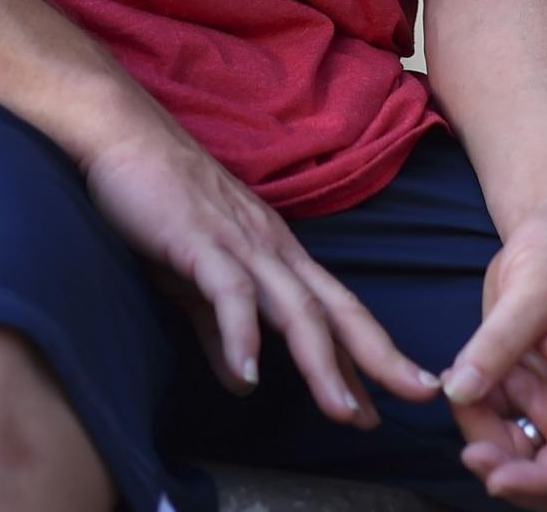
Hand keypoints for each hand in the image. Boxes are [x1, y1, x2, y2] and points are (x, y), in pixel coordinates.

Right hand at [84, 123, 440, 427]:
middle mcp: (273, 249)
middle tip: (423, 394)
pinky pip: (229, 291)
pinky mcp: (199, 239)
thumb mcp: (197, 278)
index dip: (371, 354)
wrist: (123, 135)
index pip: (336, 311)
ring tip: (343, 412)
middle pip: (336, 309)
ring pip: (295, 307)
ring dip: (322, 362)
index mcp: (278, 255)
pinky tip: (248, 376)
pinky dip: (242, 335)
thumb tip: (243, 383)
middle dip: (380, 356)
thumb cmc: (163, 203)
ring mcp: (240, 242)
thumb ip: (221, 330)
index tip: (405, 392)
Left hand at [441, 198, 546, 510]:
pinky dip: (470, 411)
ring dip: (481, 437)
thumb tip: (460, 391)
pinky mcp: (519, 383)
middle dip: (510, 473)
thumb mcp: (533, 285)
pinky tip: (458, 373)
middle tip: (468, 451)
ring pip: (516, 451)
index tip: (496, 478)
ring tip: (459, 378)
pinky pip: (493, 419)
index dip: (545, 482)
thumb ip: (498, 340)